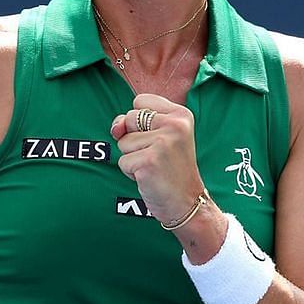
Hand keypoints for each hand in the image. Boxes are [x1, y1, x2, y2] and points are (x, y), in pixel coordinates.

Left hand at [111, 94, 205, 224]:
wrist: (187, 202)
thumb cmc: (171, 170)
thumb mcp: (158, 137)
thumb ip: (132, 122)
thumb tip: (116, 128)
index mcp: (181, 114)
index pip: (140, 101)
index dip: (139, 122)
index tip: (159, 138)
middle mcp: (175, 125)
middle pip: (129, 119)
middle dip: (134, 140)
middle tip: (158, 156)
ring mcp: (163, 143)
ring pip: (123, 142)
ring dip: (133, 157)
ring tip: (155, 167)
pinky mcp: (150, 161)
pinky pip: (123, 161)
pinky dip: (131, 172)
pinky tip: (150, 177)